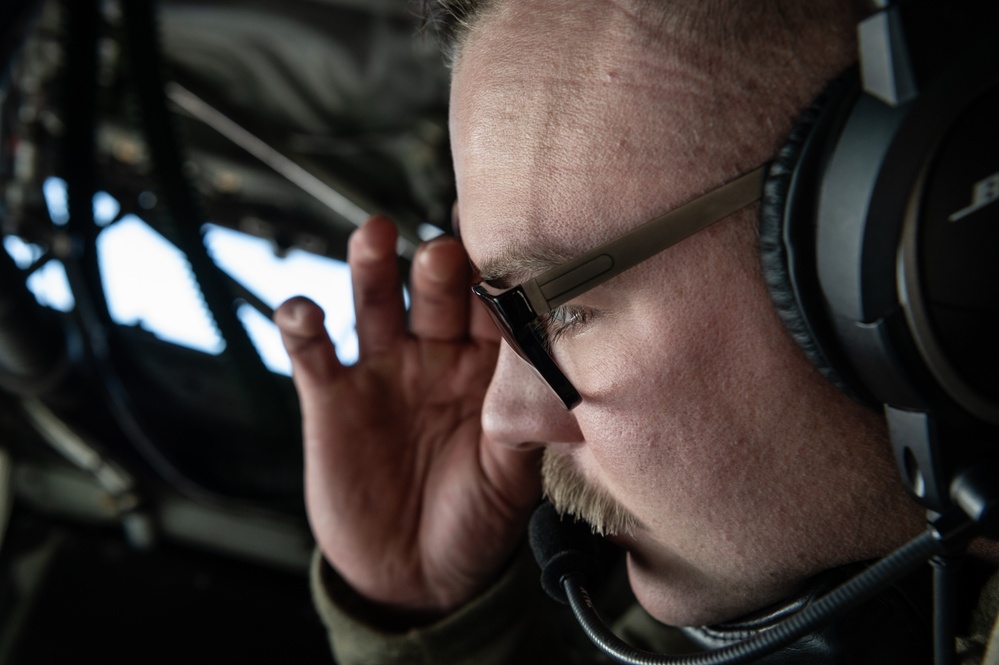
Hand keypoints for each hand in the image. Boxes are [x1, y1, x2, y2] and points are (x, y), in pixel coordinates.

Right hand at [275, 216, 541, 618]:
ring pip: (375, 304)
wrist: (414, 577)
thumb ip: (526, 425)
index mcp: (486, 371)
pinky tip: (304, 312)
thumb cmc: (474, 522)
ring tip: (373, 234)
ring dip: (372, 268)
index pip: (493, 309)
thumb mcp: (512, 480)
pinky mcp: (331, 397)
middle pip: (436, 295)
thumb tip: (555, 377)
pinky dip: (303, 326)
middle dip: (439, 269)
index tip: (506, 238)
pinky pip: (313, 353)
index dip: (498, 276)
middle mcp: (436, 359)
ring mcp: (383, 372)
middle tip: (443, 251)